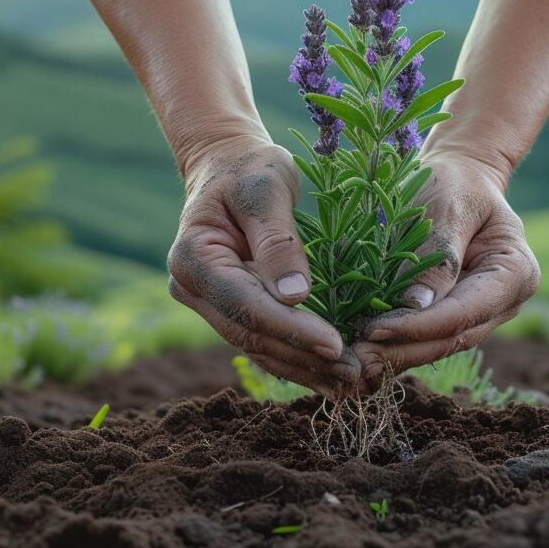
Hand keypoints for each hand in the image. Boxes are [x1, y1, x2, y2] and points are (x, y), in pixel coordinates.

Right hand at [167, 134, 359, 398]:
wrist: (229, 165)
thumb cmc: (249, 168)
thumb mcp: (266, 189)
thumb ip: (278, 240)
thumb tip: (296, 296)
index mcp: (193, 258)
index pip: (245, 304)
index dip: (290, 328)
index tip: (335, 343)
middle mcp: (193, 290)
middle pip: (250, 334)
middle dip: (303, 356)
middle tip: (355, 372)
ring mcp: (210, 304)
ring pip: (257, 347)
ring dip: (304, 368)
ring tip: (351, 382)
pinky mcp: (232, 309)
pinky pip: (265, 341)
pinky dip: (298, 359)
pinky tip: (332, 374)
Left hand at [352, 153, 539, 391]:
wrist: (459, 176)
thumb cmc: (456, 182)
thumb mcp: (448, 206)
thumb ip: (439, 254)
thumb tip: (416, 304)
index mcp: (516, 272)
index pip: (465, 312)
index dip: (419, 326)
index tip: (374, 330)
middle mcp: (505, 302)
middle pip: (452, 337)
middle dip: (402, 349)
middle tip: (354, 357)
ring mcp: (483, 313)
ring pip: (439, 345)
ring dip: (396, 354)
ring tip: (353, 359)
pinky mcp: (457, 316)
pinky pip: (428, 337)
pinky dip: (397, 345)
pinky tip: (364, 349)